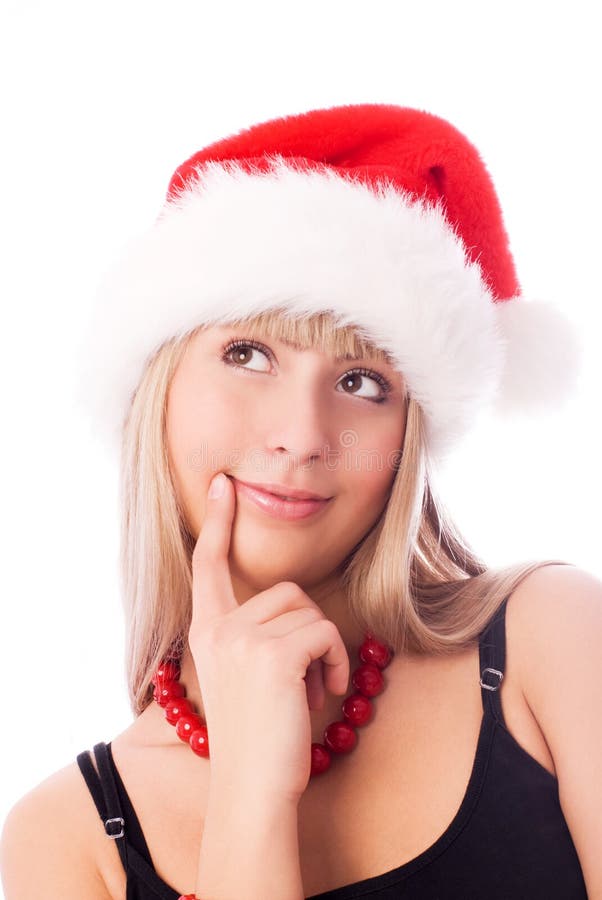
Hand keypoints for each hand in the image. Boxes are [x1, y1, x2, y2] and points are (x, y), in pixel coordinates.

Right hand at [188, 472, 349, 804]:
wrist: (252, 792)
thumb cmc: (257, 739)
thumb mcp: (244, 678)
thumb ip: (255, 636)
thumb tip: (297, 609)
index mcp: (207, 632)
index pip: (210, 566)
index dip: (220, 523)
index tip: (224, 484)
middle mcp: (218, 628)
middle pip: (287, 591)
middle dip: (307, 629)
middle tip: (303, 677)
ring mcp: (243, 639)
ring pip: (310, 612)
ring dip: (323, 651)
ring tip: (309, 690)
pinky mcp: (274, 654)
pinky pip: (326, 634)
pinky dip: (336, 663)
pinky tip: (325, 694)